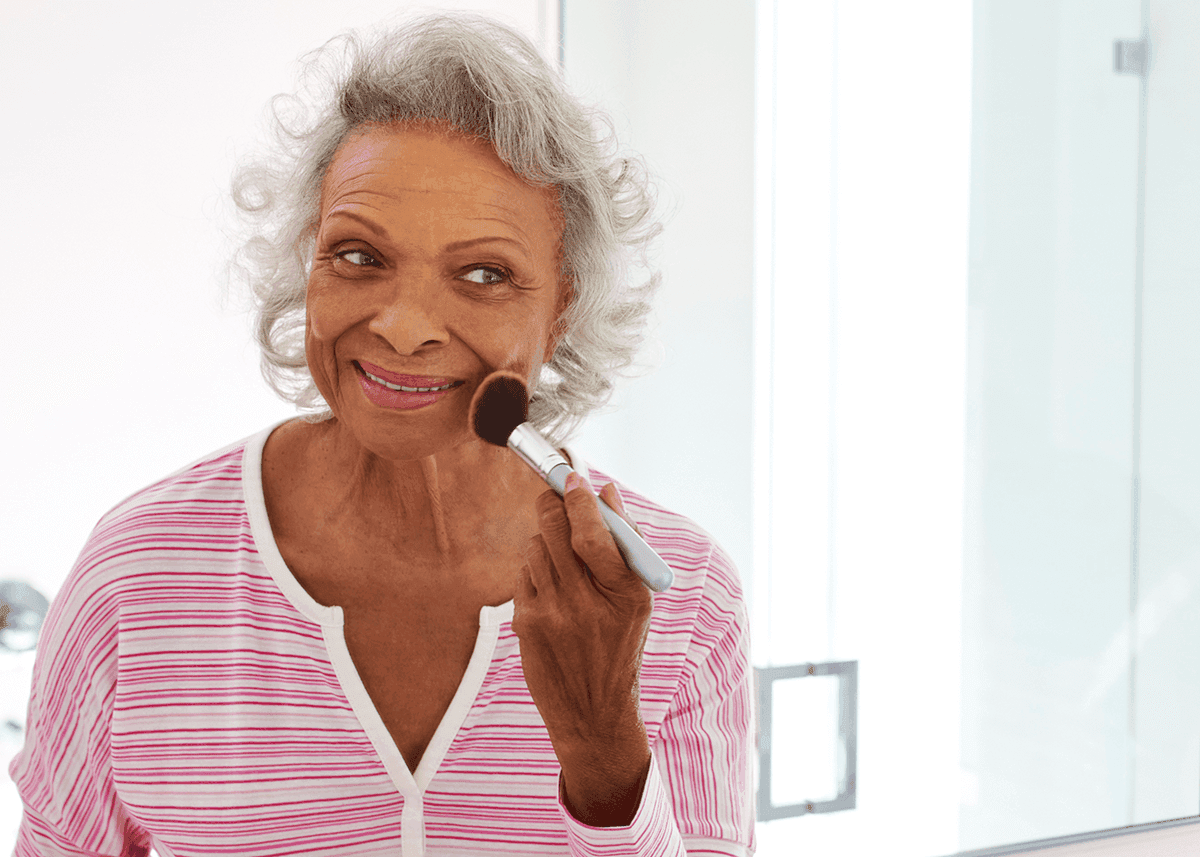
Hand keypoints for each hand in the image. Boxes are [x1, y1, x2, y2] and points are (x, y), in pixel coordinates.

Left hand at [512, 471, 653, 825]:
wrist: (594, 713)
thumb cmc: (619, 647)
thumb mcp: (637, 601)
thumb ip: (626, 544)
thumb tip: (607, 491)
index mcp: (625, 593)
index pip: (594, 533)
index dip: (579, 500)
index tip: (572, 478)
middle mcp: (587, 603)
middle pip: (556, 529)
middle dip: (552, 504)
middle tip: (556, 495)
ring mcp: (553, 614)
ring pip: (535, 547)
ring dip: (545, 539)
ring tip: (562, 557)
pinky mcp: (527, 623)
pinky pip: (524, 573)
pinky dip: (535, 569)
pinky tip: (551, 588)